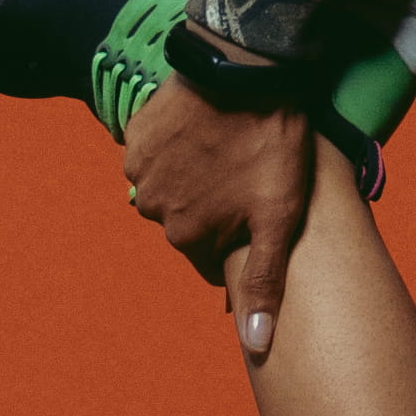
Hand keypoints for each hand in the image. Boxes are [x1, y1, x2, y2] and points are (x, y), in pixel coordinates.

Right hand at [117, 76, 320, 364]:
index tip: (255, 209)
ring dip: (191, 175)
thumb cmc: (272, 145)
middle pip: (185, 220)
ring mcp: (141, 167)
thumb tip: (255, 346)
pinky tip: (203, 130)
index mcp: (186, 234)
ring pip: (168, 187)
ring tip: (225, 148)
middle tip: (244, 173)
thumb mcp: (278, 217)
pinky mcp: (137, 131)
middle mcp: (153, 207)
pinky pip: (153, 152)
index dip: (235, 234)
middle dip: (211, 205)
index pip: (207, 254)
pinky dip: (174, 146)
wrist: (250, 69)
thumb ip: (262, 283)